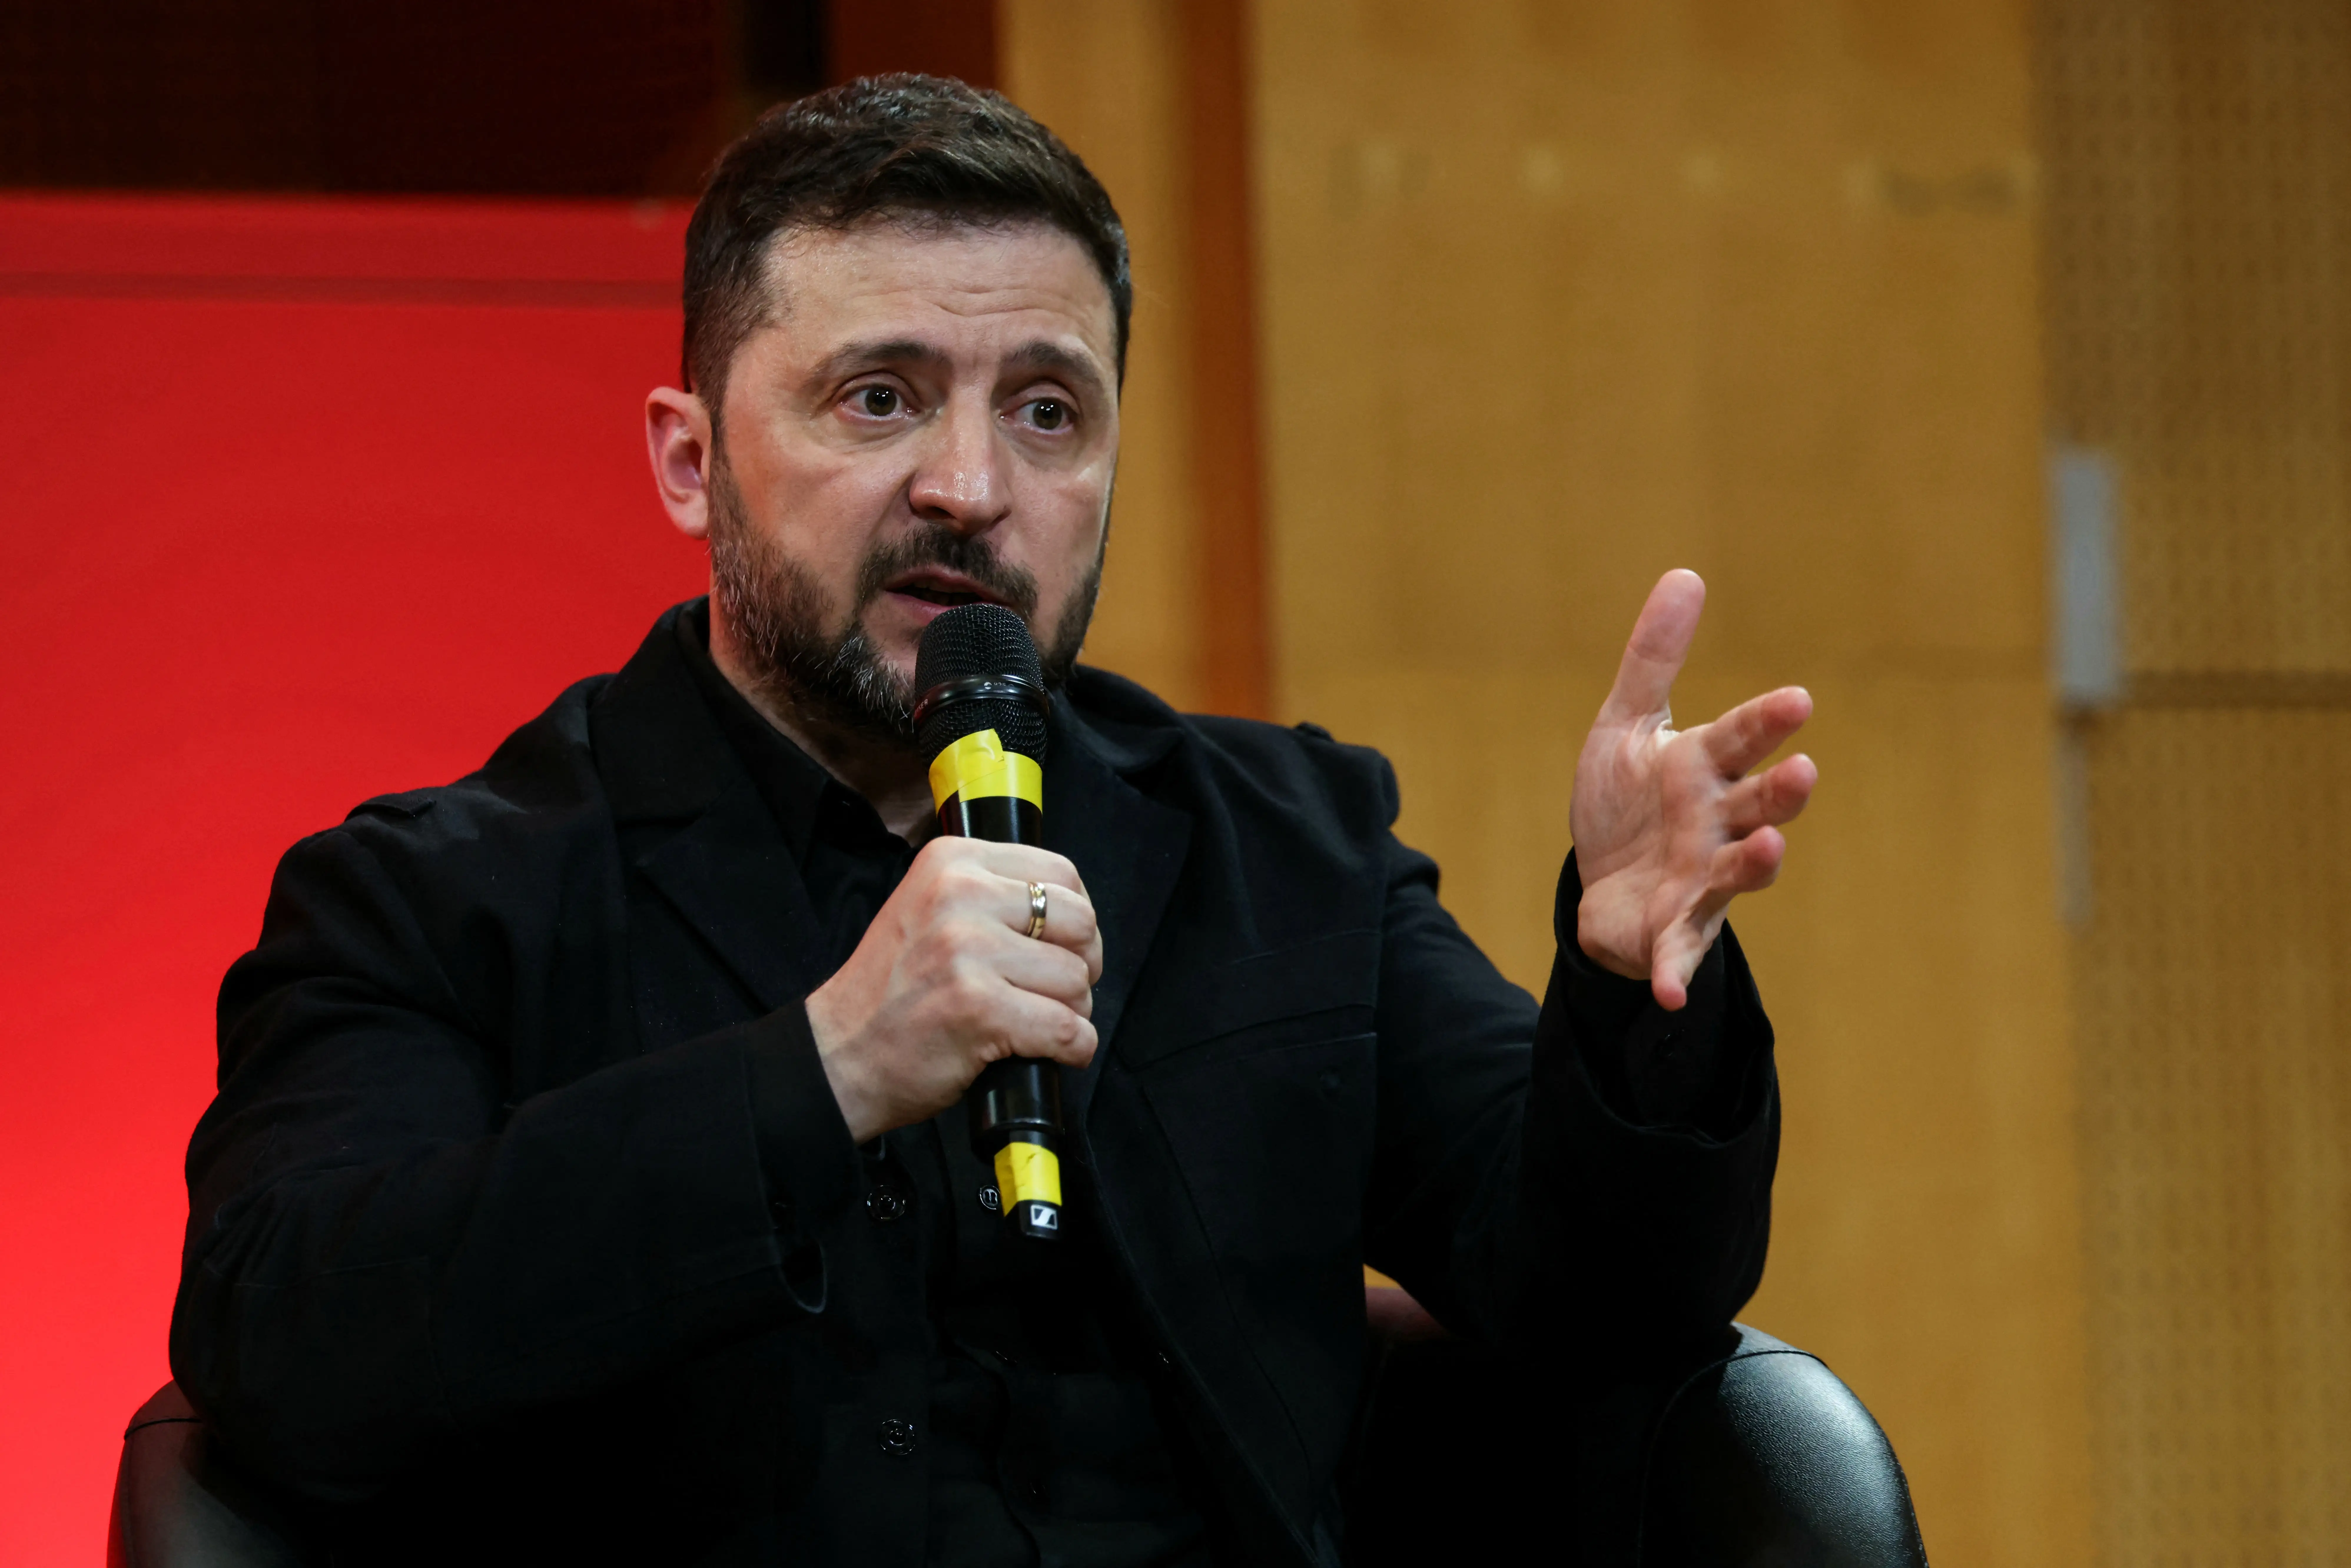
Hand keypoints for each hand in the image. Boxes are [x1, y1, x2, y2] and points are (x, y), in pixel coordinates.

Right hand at [805, 838, 1104, 1142]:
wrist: (839, 1053)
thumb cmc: (893, 990)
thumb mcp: (931, 909)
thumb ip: (992, 895)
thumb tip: (1072, 909)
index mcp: (952, 861)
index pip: (1061, 872)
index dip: (1075, 918)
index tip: (1058, 945)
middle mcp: (960, 894)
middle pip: (1079, 921)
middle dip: (1081, 963)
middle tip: (1051, 989)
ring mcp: (968, 951)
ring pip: (1076, 979)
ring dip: (1071, 1012)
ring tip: (1032, 1022)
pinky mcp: (979, 1007)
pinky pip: (1067, 1029)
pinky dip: (1072, 1049)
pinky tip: (1050, 1053)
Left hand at [1570, 570, 1816, 1009]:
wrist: (1600, 882)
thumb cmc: (1626, 802)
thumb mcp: (1625, 727)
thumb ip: (1653, 659)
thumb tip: (1685, 574)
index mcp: (1706, 771)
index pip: (1742, 740)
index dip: (1767, 723)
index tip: (1796, 702)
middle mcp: (1716, 827)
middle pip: (1758, 806)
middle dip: (1781, 792)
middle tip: (1803, 773)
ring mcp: (1700, 884)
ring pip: (1738, 875)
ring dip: (1756, 865)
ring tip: (1771, 850)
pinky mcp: (1670, 935)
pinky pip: (1676, 958)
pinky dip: (1675, 977)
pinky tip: (1668, 996)